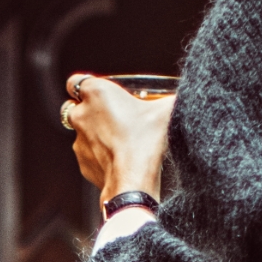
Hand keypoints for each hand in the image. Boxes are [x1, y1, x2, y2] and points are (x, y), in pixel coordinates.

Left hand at [63, 74, 173, 202]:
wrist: (134, 180)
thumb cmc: (146, 141)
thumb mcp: (167, 110)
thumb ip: (172, 98)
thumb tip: (184, 95)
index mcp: (96, 92)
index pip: (77, 81)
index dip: (88, 86)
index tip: (103, 94)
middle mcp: (81, 114)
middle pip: (76, 106)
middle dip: (90, 110)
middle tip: (114, 116)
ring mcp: (78, 139)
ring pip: (81, 131)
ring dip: (95, 133)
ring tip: (120, 140)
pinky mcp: (81, 161)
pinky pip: (87, 153)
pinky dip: (98, 154)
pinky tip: (118, 158)